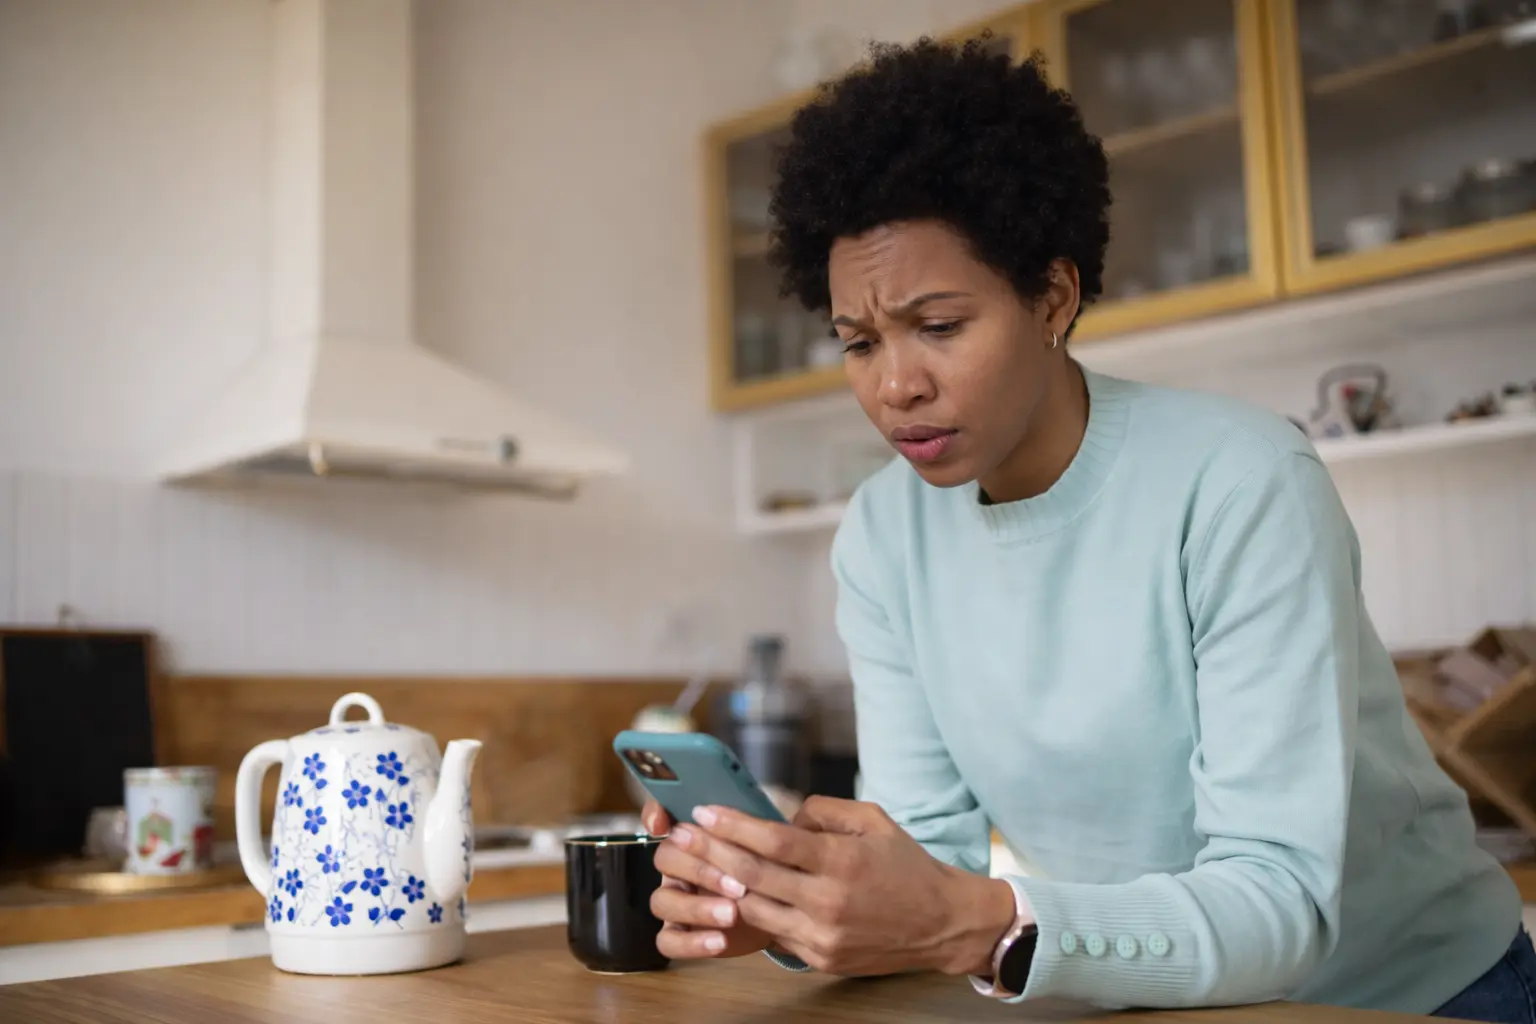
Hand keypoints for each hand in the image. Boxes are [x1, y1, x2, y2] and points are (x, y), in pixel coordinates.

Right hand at [641, 800, 772, 959]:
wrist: (780, 912)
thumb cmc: (772, 867)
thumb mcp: (773, 845)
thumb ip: (764, 829)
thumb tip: (788, 821)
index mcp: (693, 835)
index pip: (660, 816)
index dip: (655, 814)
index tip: (668, 823)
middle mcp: (677, 865)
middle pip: (666, 858)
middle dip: (701, 869)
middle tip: (738, 884)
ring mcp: (674, 899)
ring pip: (662, 901)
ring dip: (697, 907)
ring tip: (732, 914)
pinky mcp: (678, 934)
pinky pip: (667, 941)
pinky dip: (691, 942)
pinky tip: (720, 942)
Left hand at [683, 796, 1017, 976]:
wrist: (942, 923)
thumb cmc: (906, 865)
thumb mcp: (872, 820)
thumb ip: (822, 811)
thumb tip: (781, 818)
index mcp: (841, 860)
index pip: (773, 841)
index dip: (733, 826)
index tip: (704, 811)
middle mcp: (829, 900)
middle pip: (752, 876)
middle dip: (710, 853)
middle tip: (681, 836)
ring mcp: (823, 935)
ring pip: (754, 909)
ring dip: (721, 887)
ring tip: (698, 865)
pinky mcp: (821, 957)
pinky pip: (774, 933)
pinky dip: (753, 913)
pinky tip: (734, 896)